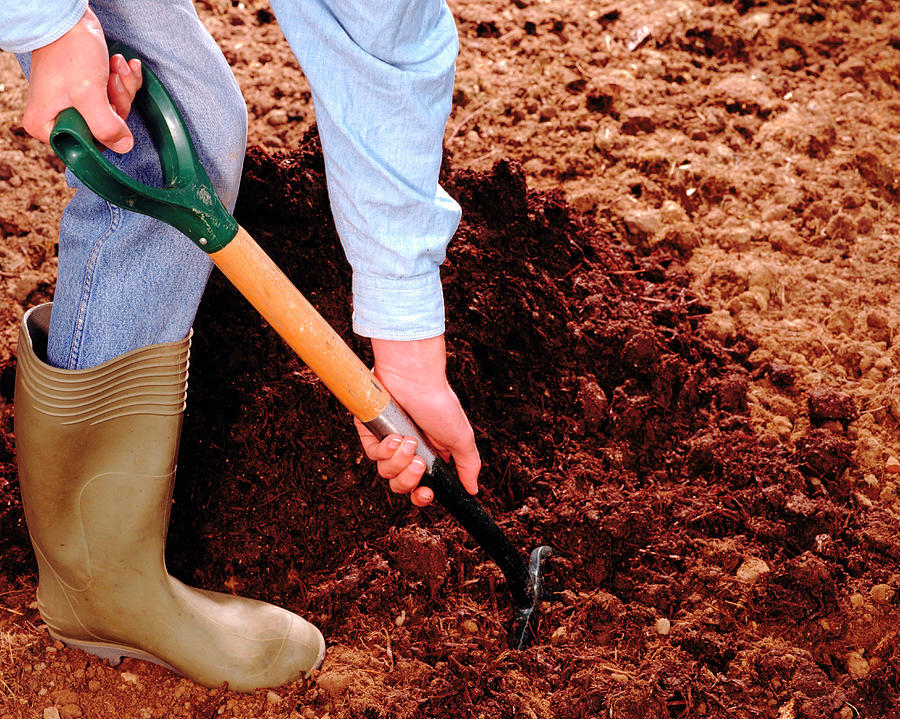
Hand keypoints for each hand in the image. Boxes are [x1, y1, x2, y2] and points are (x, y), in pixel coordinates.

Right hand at [23, 8, 142, 151]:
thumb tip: (123, 146)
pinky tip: (121, 65)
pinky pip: (114, 95)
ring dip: (122, 88)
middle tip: (112, 81)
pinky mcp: (87, 91)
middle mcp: (57, 118)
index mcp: (47, 126)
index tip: (107, 106)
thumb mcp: (88, 94)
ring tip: (116, 67)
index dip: (105, 129)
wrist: (70, 18)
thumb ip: (105, 126)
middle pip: (104, 128)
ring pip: (113, 111)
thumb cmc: (70, 51)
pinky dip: (123, 80)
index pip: (86, 147)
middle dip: (117, 102)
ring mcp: (73, 104)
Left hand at [355, 335, 480, 506]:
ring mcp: (388, 443)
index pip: (421, 487)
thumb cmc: (439, 403)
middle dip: (409, 479)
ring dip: (398, 461)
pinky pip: (371, 455)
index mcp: (430, 456)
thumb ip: (468, 466)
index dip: (422, 496)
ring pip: (386, 472)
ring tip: (409, 441)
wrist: (415, 379)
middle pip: (401, 485)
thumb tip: (473, 490)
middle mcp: (408, 452)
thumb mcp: (461, 438)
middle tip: (418, 462)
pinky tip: (394, 436)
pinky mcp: (371, 432)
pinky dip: (383, 450)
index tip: (426, 492)